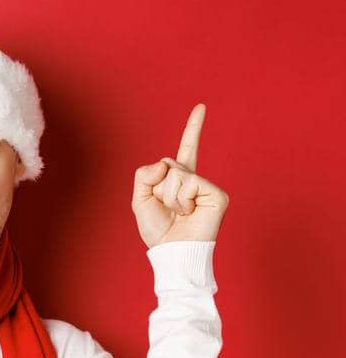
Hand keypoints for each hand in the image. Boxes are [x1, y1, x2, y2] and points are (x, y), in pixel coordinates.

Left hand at [132, 104, 230, 248]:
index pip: (186, 148)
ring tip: (178, 212)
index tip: (201, 106)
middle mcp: (195, 179)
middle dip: (158, 187)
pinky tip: (189, 212)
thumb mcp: (139, 200)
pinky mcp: (218, 194)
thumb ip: (143, 175)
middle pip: (167, 164)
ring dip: (169, 196)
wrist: (172, 251)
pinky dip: (181, 199)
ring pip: (176, 174)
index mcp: (179, 179)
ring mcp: (207, 186)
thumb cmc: (159, 230)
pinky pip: (189, 183)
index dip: (193, 128)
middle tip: (168, 208)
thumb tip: (164, 164)